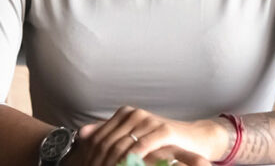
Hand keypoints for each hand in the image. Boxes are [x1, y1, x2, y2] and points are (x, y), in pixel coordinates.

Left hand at [76, 106, 223, 165]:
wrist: (193, 138)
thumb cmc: (162, 140)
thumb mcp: (133, 136)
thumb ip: (107, 133)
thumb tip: (81, 133)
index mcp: (124, 114)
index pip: (100, 137)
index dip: (91, 155)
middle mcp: (134, 114)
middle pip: (108, 142)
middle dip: (99, 161)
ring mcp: (148, 120)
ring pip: (122, 145)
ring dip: (113, 162)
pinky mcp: (162, 130)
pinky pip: (141, 146)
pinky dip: (132, 159)